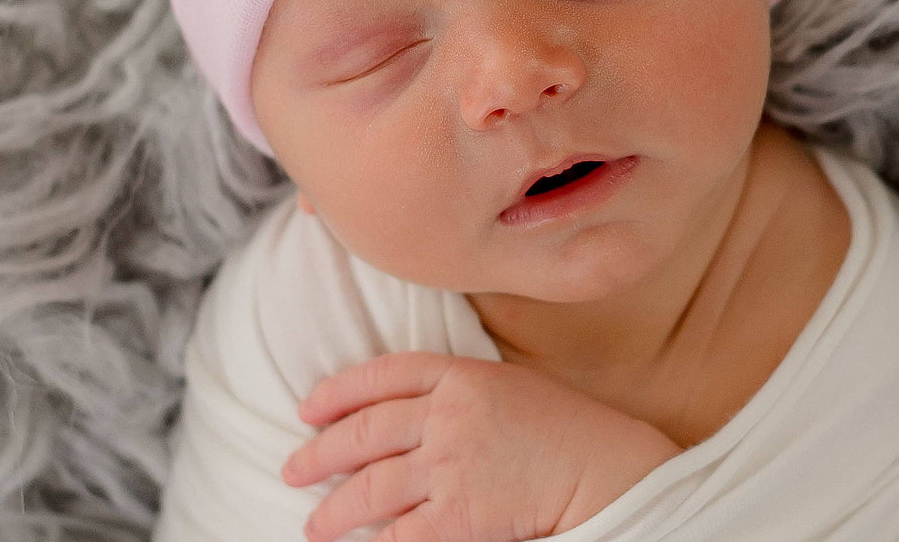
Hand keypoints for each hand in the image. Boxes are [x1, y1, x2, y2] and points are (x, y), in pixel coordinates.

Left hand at [282, 350, 682, 541]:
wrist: (605, 470)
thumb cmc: (566, 429)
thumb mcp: (509, 387)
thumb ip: (459, 390)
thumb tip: (407, 412)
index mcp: (462, 373)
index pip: (385, 373)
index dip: (340, 389)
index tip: (309, 407)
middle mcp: (448, 413)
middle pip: (366, 430)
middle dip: (321, 452)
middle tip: (293, 467)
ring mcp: (450, 464)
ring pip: (371, 487)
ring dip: (335, 509)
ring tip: (315, 523)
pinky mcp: (458, 516)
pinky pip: (401, 534)